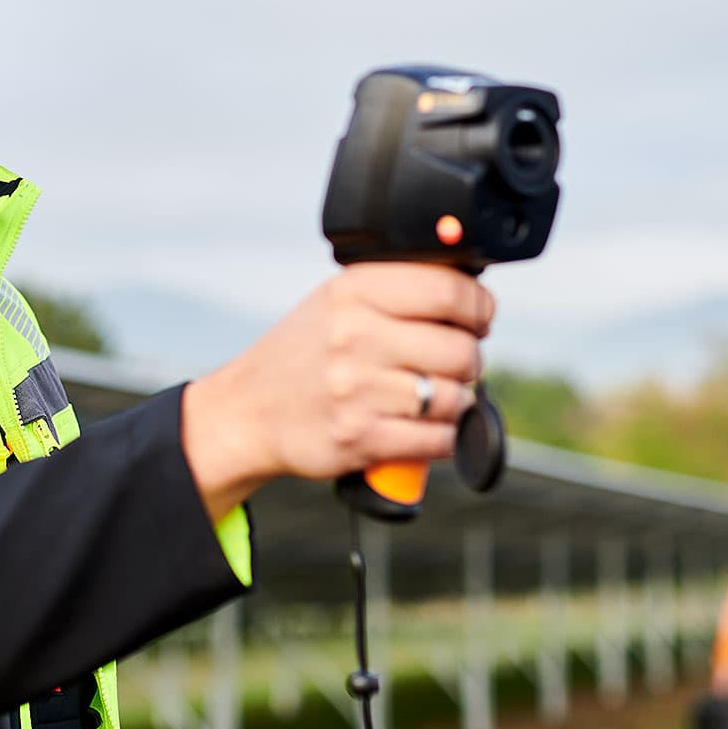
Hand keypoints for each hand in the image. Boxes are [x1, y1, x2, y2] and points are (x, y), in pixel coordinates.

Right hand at [182, 262, 493, 520]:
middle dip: (469, 360)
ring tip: (430, 395)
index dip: (478, 307)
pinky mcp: (360, 437)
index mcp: (353, 292)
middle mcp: (354, 336)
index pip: (449, 290)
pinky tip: (423, 426)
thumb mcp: (337, 300)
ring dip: (455, 401)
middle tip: (451, 363)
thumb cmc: (305, 353)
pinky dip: (442, 437)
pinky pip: (437, 439)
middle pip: (461, 349)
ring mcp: (356, 389)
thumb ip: (397, 289)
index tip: (477, 318)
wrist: (249, 410)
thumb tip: (472, 291)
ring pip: (454, 397)